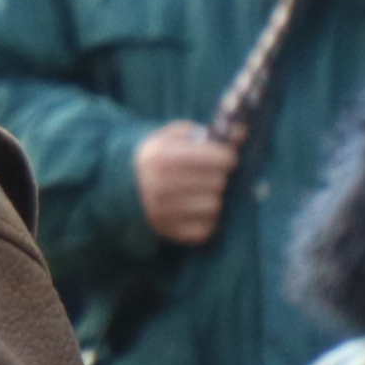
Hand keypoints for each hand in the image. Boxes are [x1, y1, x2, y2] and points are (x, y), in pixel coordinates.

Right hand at [134, 121, 235, 248]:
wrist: (123, 185)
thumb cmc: (158, 156)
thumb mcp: (174, 135)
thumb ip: (208, 133)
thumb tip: (241, 134)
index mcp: (161, 156)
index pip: (215, 158)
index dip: (226, 156)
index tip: (225, 157)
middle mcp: (159, 185)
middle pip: (217, 182)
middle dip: (218, 177)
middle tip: (210, 175)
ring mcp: (162, 212)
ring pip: (214, 206)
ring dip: (213, 198)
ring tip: (202, 192)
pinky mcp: (168, 232)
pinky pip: (206, 228)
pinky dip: (206, 219)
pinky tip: (195, 210)